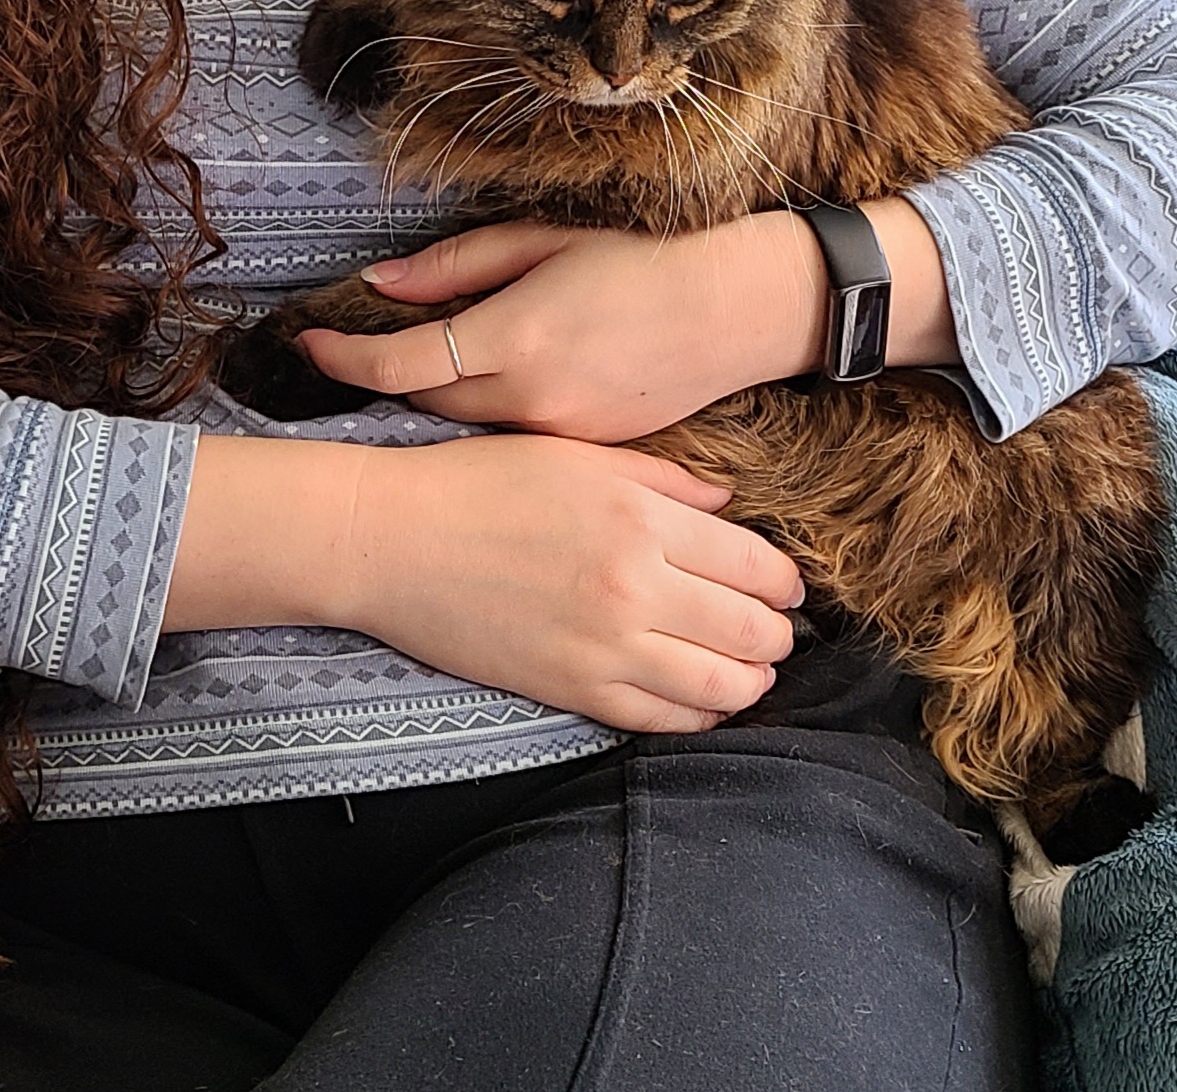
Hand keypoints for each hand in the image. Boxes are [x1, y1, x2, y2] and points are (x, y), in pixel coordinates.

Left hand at [296, 217, 824, 438]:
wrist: (737, 312)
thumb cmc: (641, 260)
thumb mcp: (542, 242)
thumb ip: (455, 266)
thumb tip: (379, 282)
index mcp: (513, 337)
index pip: (399, 365)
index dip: (343, 358)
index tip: (307, 345)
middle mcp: (529, 399)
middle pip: (424, 404)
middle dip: (388, 376)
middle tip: (361, 346)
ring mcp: (559, 437)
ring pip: (466, 428)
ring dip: (440, 399)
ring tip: (429, 365)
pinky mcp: (587, 455)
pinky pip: (513, 441)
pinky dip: (491, 417)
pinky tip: (499, 389)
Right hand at [336, 432, 804, 732]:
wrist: (391, 538)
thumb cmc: (477, 482)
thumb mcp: (575, 454)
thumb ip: (662, 479)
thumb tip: (727, 506)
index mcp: (641, 519)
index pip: (755, 566)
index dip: (783, 582)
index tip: (785, 586)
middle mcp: (635, 587)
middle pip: (752, 632)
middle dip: (776, 636)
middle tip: (775, 632)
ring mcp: (605, 648)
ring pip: (722, 688)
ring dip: (749, 683)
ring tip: (748, 670)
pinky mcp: (572, 691)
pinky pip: (663, 721)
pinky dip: (698, 717)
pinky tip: (700, 700)